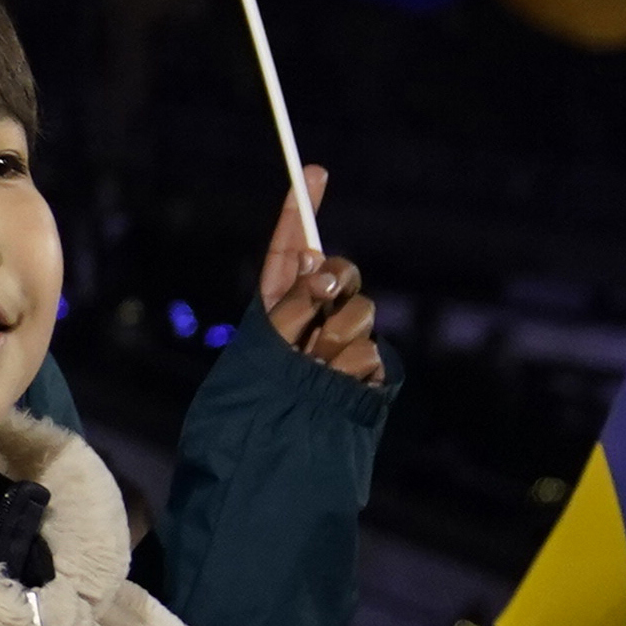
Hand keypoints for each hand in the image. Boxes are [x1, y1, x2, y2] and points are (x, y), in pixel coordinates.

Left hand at [255, 169, 382, 386]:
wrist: (277, 454)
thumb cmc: (256, 399)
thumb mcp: (264, 343)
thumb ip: (292, 303)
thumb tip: (321, 268)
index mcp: (276, 302)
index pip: (291, 246)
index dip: (300, 208)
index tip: (312, 170)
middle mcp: (313, 315)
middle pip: (339, 269)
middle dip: (333, 279)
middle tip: (320, 299)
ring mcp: (344, 340)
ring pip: (360, 310)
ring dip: (335, 337)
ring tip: (313, 368)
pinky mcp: (369, 368)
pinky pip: (369, 351)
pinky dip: (348, 368)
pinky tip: (334, 387)